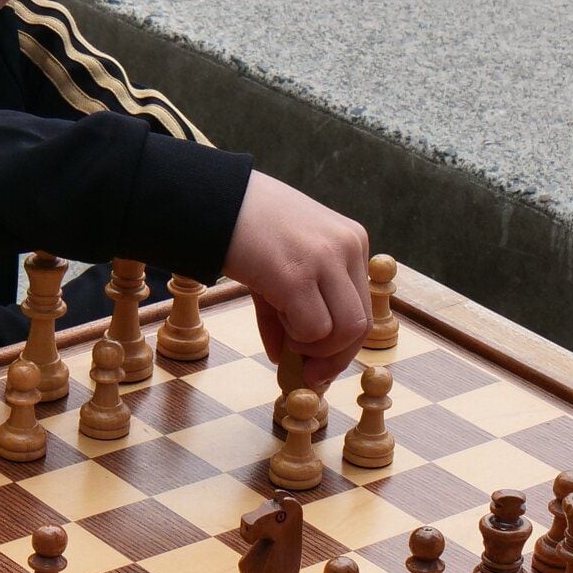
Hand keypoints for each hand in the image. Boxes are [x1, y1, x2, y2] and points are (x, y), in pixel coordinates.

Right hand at [223, 171, 369, 387]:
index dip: (341, 345)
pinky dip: (294, 339)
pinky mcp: (296, 275)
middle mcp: (347, 247)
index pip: (362, 308)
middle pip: (360, 325)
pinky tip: (274, 320)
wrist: (209, 198)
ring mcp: (324, 259)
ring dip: (313, 349)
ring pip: (344, 332)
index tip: (317, 364)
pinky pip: (313, 330)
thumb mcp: (281, 263)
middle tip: (306, 374)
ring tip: (285, 335)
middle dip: (333, 359)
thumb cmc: (243, 227)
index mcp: (350, 241)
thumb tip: (286, 359)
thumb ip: (290, 308)